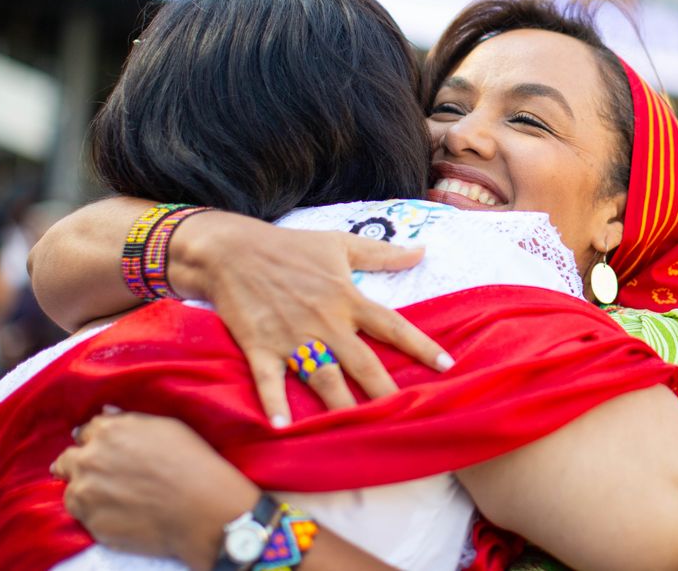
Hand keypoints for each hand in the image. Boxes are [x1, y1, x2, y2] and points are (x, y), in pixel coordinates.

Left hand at [51, 410, 258, 570]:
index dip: (93, 439)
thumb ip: (129, 420)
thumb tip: (107, 412)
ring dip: (84, 491)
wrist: (201, 506)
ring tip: (109, 498)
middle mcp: (89, 460)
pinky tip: (118, 514)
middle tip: (97, 473)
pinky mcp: (92, 524)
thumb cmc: (191, 461)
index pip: (85, 431)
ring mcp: (86, 495)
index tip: (101, 448)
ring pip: (70, 492)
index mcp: (107, 432)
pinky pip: (84, 518)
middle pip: (66, 460)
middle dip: (76, 464)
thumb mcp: (166, 427)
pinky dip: (95, 515)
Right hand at [172, 212, 454, 423]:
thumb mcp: (340, 243)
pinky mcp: (261, 347)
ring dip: (340, 406)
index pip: (392, 325)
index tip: (446, 366)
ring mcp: (293, 337)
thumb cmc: (290, 247)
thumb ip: (382, 254)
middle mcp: (326, 322)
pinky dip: (274, 403)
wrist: (232, 251)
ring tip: (358, 433)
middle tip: (408, 416)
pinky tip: (283, 428)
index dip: (421, 345)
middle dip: (385, 391)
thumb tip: (421, 251)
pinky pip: (269, 380)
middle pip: (363, 363)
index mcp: (347, 298)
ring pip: (323, 378)